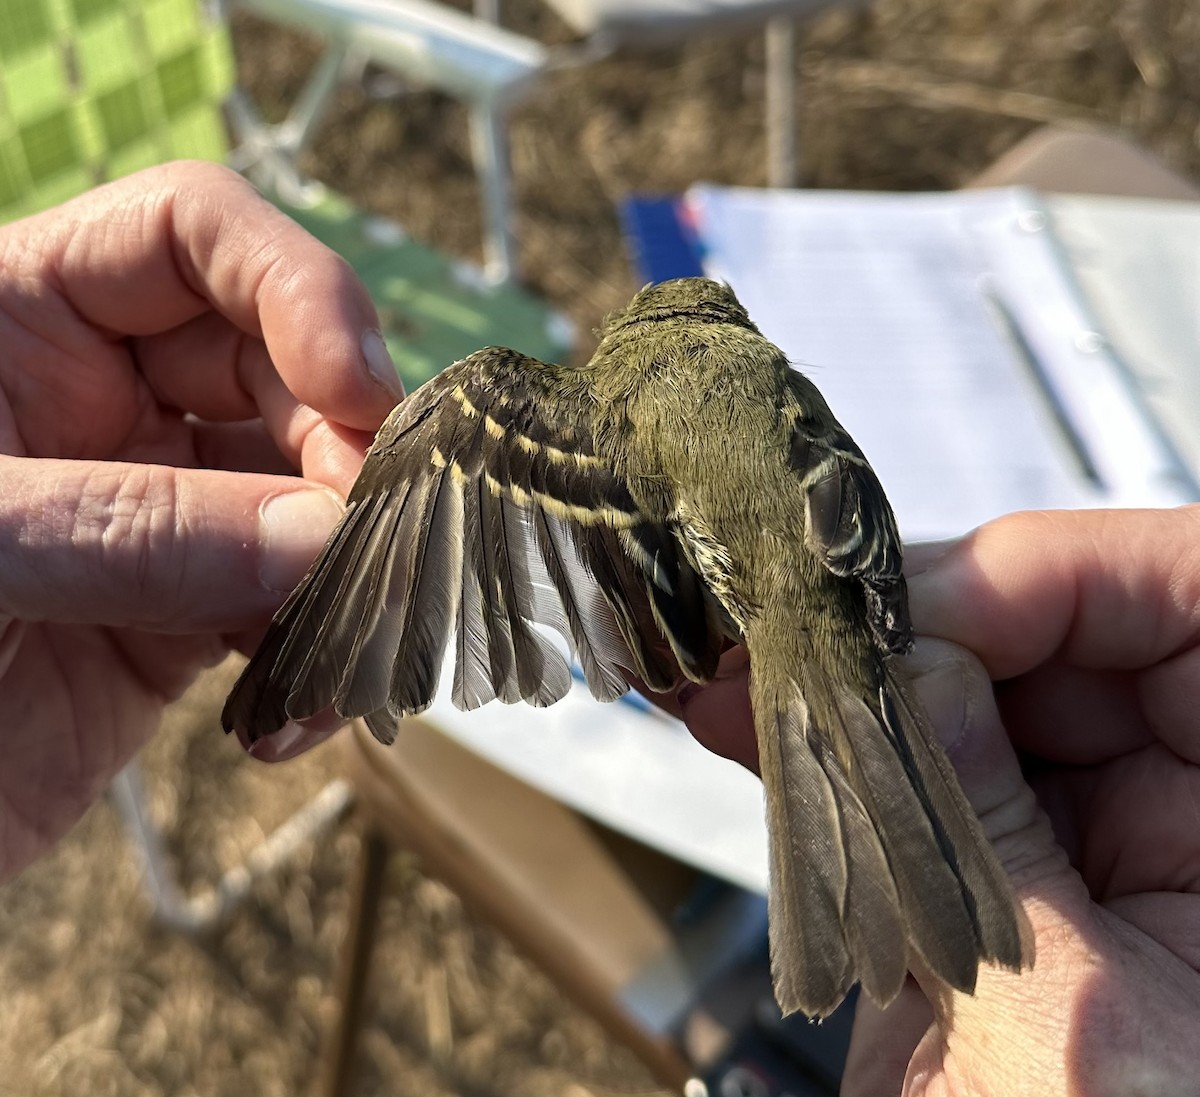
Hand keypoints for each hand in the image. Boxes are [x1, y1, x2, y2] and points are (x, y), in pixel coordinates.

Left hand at [0, 161, 403, 881]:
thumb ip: (136, 528)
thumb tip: (328, 532)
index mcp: (19, 318)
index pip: (194, 234)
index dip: (298, 288)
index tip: (359, 389)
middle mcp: (98, 399)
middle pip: (277, 373)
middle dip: (340, 449)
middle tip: (372, 533)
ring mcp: (149, 510)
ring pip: (302, 498)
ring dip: (348, 564)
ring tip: (355, 641)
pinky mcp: (178, 617)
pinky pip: (286, 606)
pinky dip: (320, 650)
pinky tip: (306, 708)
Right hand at [681, 507, 1199, 1096]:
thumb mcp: (1057, 1019)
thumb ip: (980, 822)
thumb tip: (910, 658)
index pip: (1196, 593)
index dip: (1056, 575)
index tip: (920, 613)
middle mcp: (1195, 806)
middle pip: (1067, 634)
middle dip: (923, 627)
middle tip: (801, 637)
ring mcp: (1101, 837)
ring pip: (975, 694)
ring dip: (857, 685)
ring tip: (747, 676)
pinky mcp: (1008, 870)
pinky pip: (927, 770)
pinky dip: (837, 747)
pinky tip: (752, 722)